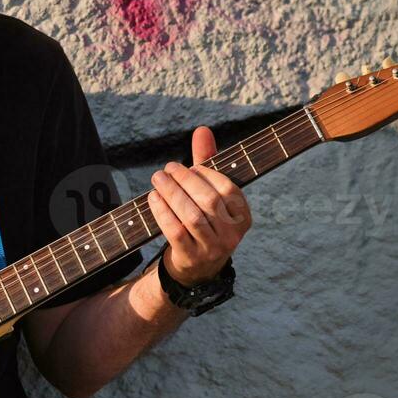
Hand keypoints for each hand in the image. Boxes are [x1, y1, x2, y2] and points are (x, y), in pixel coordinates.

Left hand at [149, 126, 252, 286]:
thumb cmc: (204, 220)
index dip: (207, 174)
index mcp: (243, 217)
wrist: (195, 267)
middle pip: (208, 201)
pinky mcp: (191, 258)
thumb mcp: (209, 193)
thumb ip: (207, 162)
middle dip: (185, 181)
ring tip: (157, 179)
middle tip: (166, 169)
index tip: (188, 166)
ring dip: (171, 194)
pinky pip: (175, 231)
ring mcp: (212, 249)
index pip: (228, 189)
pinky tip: (153, 198)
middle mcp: (232, 235)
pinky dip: (162, 212)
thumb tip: (201, 130)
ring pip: (191, 216)